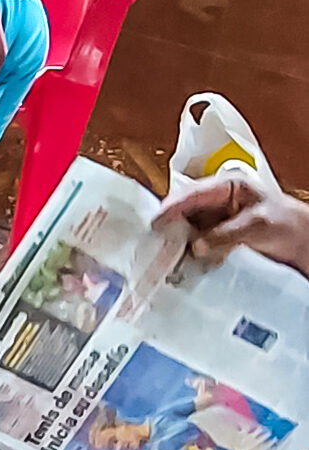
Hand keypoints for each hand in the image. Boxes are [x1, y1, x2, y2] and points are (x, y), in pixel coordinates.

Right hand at [155, 174, 308, 276]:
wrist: (303, 243)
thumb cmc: (289, 224)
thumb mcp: (258, 225)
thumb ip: (226, 233)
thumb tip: (197, 246)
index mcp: (229, 186)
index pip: (193, 193)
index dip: (172, 206)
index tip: (156, 221)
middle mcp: (218, 201)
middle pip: (184, 211)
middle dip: (170, 226)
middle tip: (155, 241)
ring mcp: (215, 219)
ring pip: (186, 229)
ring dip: (177, 242)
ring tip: (165, 256)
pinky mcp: (215, 237)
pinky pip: (194, 244)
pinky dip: (187, 253)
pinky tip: (182, 263)